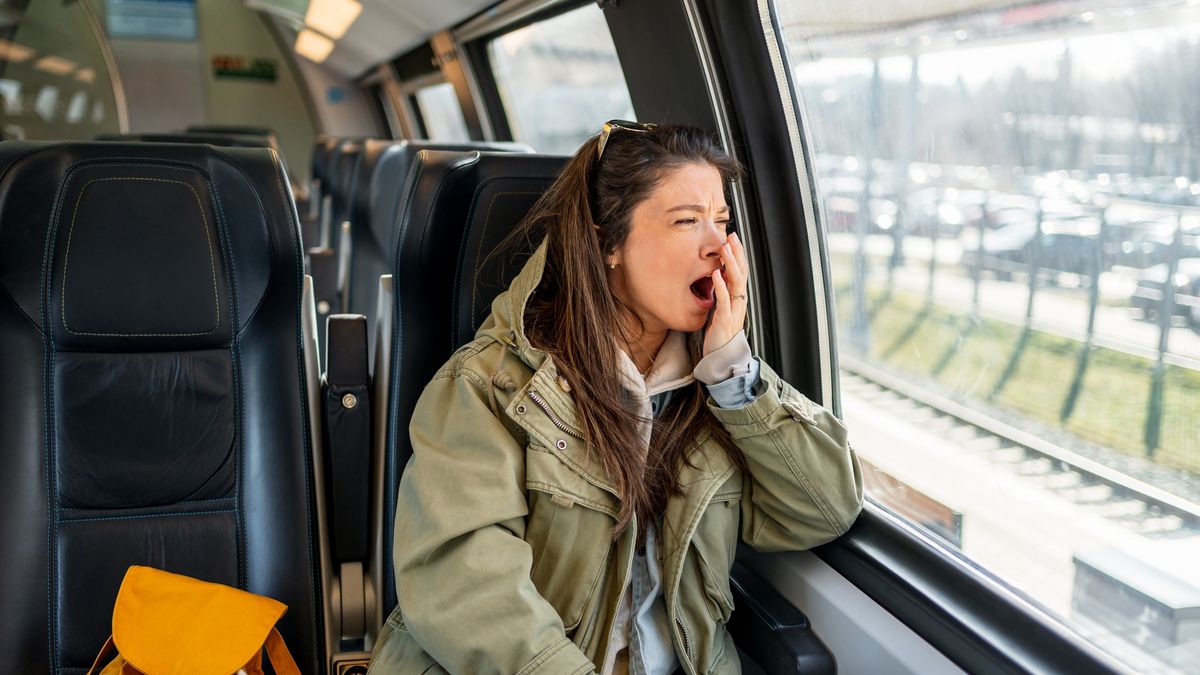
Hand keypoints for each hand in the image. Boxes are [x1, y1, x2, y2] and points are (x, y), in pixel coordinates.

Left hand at [703, 233, 748, 356]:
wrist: (721, 357)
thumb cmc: (719, 334)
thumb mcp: (721, 310)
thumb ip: (722, 294)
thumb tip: (718, 276)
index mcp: (738, 299)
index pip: (740, 272)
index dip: (738, 255)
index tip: (733, 239)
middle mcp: (738, 303)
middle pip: (741, 274)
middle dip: (737, 255)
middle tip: (732, 237)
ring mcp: (733, 311)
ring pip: (735, 284)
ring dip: (730, 266)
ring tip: (725, 251)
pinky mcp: (724, 320)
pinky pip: (724, 301)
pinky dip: (720, 287)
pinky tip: (715, 275)